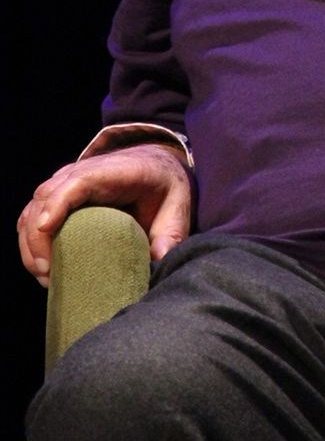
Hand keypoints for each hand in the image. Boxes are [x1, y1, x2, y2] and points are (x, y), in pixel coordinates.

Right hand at [17, 144, 192, 286]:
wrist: (156, 164)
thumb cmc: (163, 184)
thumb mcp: (178, 203)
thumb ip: (171, 231)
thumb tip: (160, 257)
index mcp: (115, 170)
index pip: (78, 180)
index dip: (58, 203)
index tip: (46, 227)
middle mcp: (83, 172)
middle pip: (46, 196)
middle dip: (38, 235)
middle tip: (49, 273)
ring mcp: (67, 184)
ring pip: (33, 208)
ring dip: (30, 242)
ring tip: (46, 275)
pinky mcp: (60, 198)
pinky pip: (33, 216)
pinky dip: (30, 240)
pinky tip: (42, 266)